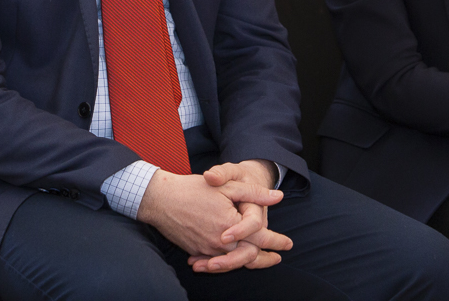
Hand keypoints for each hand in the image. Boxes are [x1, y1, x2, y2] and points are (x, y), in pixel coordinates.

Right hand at [137, 169, 284, 271]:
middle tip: (277, 258)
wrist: (161, 200)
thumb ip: (254, 193)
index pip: (260, 238)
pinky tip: (233, 260)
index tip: (288, 244)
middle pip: (248, 256)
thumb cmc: (194, 189)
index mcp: (230, 226)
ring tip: (261, 261)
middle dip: (265, 259)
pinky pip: (216, 261)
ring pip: (232, 261)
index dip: (276, 241)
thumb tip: (278, 196)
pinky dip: (227, 262)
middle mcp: (219, 243)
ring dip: (247, 262)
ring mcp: (206, 250)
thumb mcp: (227, 186)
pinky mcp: (196, 251)